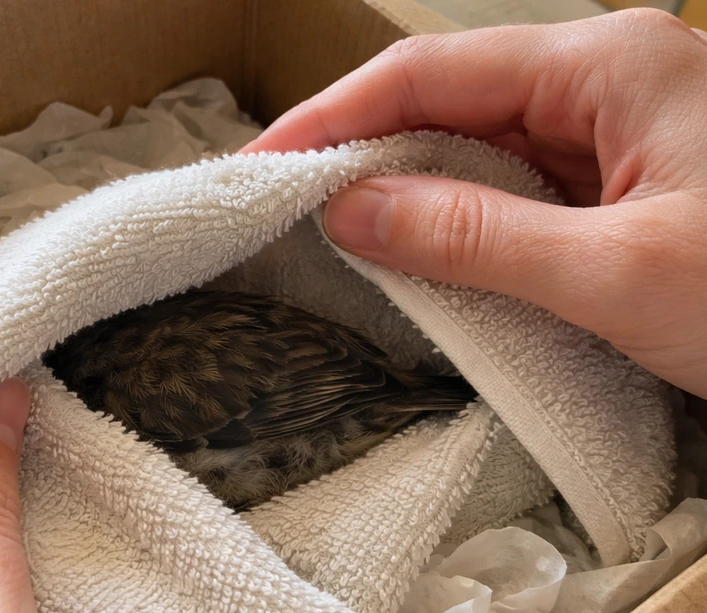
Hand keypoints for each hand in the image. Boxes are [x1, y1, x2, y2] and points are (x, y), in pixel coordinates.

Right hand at [244, 9, 706, 398]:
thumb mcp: (613, 273)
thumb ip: (472, 238)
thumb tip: (351, 211)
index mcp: (606, 68)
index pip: (429, 74)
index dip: (333, 118)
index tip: (261, 165)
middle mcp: (606, 82)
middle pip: (447, 100)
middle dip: (361, 150)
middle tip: (283, 206)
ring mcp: (616, 133)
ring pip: (477, 147)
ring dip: (406, 189)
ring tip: (332, 234)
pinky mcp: (620, 184)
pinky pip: (515, 189)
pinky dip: (458, 220)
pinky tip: (419, 253)